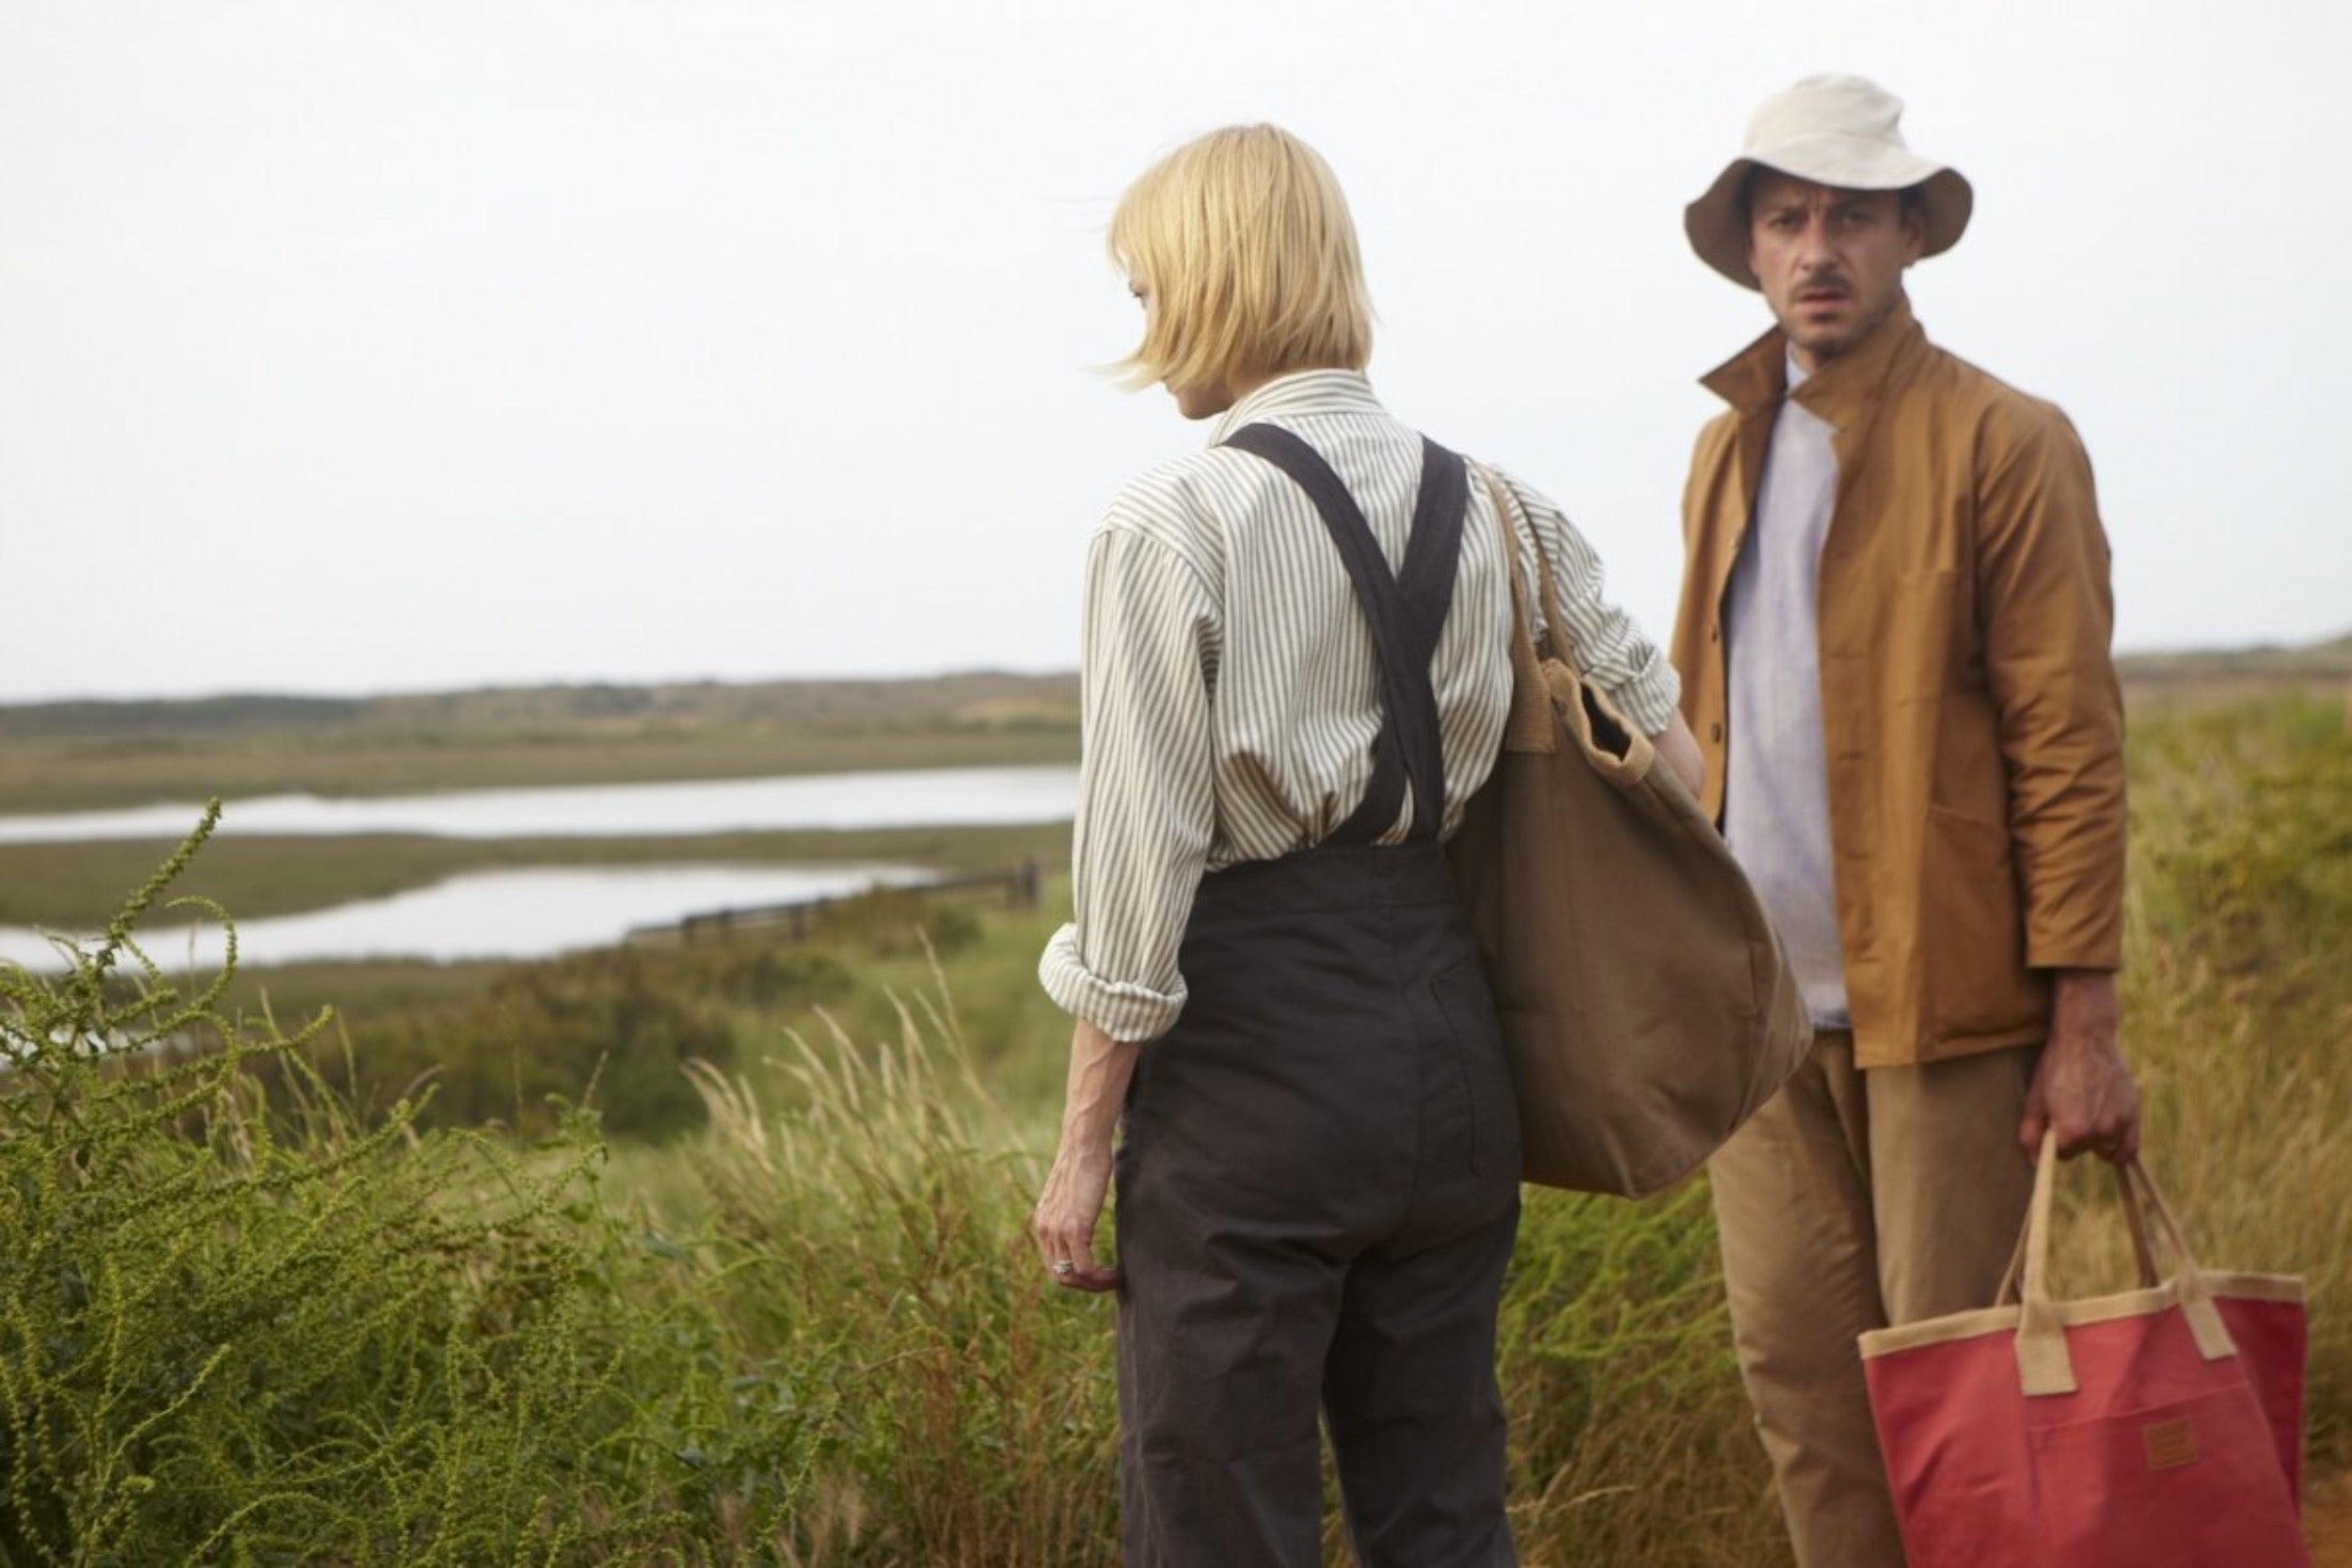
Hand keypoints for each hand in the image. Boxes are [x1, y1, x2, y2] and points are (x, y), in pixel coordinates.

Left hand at [1030, 1140, 1121, 1292]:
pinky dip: (1101, 1278)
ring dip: (1095, 1285)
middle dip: (1086, 1286)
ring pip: (1072, 1276)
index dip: (1076, 1276)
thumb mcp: (1073, 1193)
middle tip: (1109, 1282)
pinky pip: (1084, 1268)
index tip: (1098, 1274)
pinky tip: (1117, 1273)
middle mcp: (1045, 1230)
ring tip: (1116, 1280)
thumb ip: (1073, 1210)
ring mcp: (1057, 1230)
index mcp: (1043, 1222)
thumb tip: (1085, 1218)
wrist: (1083, 1145)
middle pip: (1060, 1276)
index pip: (1054, 1264)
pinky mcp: (1074, 1228)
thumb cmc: (1086, 1163)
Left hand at [2018, 970, 2139, 1162]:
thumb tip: (2036, 1162)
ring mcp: (2119, 1125)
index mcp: (2073, 1132)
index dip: (2055, 1139)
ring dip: (2096, 1140)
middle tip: (2071, 1109)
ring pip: (2105, 1150)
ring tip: (2089, 1114)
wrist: (2086, 1038)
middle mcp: (2099, 1133)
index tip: (2054, 1121)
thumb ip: (2030, 1135)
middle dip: (2075, 1137)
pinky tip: (2110, 1139)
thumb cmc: (2055, 1067)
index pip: (2061, 1154)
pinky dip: (2120, 1150)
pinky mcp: (2134, 1115)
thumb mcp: (2034, 1100)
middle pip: (2083, 1151)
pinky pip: (2129, 1150)